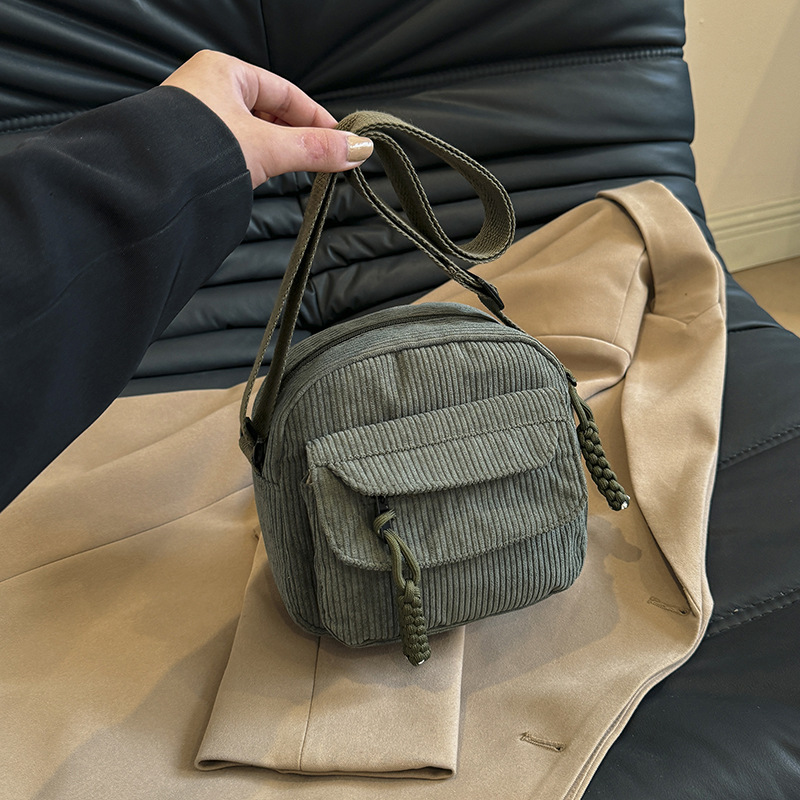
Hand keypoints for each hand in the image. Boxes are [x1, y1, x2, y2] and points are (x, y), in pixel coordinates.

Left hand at [161, 50, 372, 187]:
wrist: (148, 185)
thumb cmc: (195, 151)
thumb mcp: (268, 147)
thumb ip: (314, 149)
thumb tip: (355, 150)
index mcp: (224, 71)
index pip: (286, 92)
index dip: (316, 117)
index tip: (340, 139)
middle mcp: (207, 88)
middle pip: (270, 111)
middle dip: (296, 137)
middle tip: (321, 159)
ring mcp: (196, 117)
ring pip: (252, 131)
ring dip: (275, 151)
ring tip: (292, 169)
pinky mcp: (189, 145)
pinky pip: (234, 147)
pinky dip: (253, 159)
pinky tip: (260, 174)